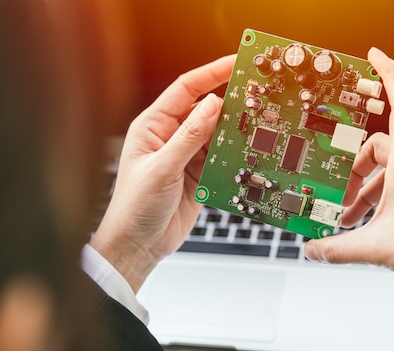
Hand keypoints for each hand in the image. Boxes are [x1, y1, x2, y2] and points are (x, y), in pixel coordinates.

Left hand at [90, 55, 235, 292]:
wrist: (139, 245)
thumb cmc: (134, 208)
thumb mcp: (162, 168)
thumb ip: (189, 137)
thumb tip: (212, 105)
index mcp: (153, 126)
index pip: (186, 89)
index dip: (212, 73)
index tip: (236, 63)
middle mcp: (170, 137)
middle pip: (206, 109)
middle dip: (230, 99)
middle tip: (257, 91)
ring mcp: (186, 156)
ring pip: (217, 133)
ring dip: (236, 128)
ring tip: (258, 120)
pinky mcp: (199, 175)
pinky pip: (221, 157)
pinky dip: (235, 153)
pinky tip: (248, 150)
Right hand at [304, 48, 393, 330]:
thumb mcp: (374, 248)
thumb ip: (337, 248)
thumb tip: (312, 250)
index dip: (389, 75)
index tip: (375, 55)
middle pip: (379, 150)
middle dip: (353, 172)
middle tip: (338, 197)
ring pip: (390, 174)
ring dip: (366, 193)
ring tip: (349, 221)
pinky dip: (383, 201)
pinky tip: (373, 227)